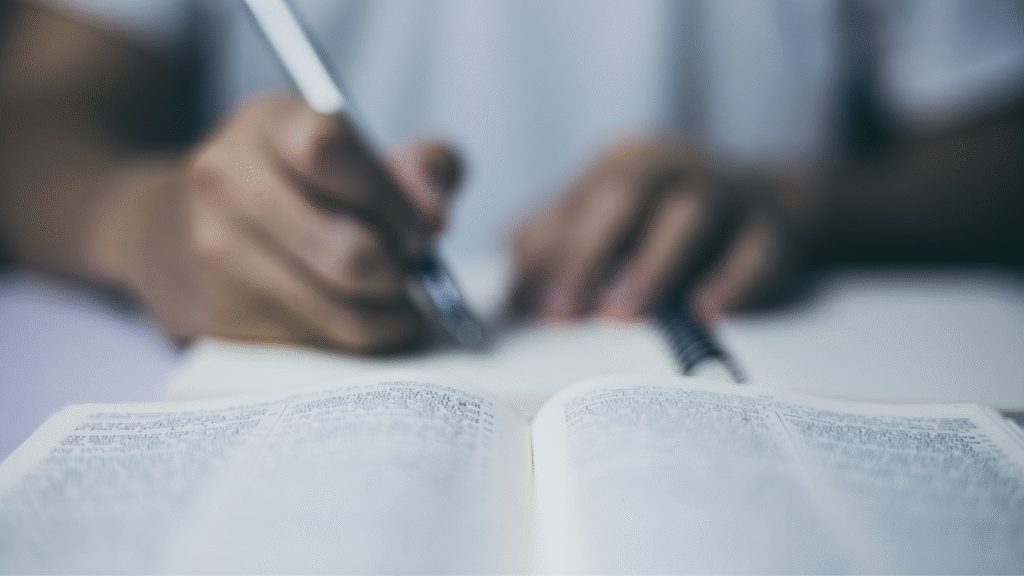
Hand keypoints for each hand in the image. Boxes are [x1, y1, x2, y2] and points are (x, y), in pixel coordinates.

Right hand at [95, 96, 460, 352]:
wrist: (164, 233)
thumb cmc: (287, 189)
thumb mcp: (345, 149)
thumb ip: (417, 167)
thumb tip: (433, 216)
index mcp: (265, 125)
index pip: (330, 148)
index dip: (392, 197)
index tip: (419, 225)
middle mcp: (226, 182)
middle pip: (349, 253)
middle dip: (400, 272)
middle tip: (410, 270)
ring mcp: (214, 255)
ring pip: (342, 313)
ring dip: (389, 314)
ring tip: (393, 297)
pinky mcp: (215, 318)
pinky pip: (318, 344)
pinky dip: (356, 339)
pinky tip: (357, 315)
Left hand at [511, 137, 819, 325]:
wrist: (775, 202)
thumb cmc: (670, 222)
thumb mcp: (610, 224)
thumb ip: (558, 253)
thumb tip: (514, 301)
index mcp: (626, 163)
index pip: (580, 203)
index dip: (551, 254)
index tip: (530, 307)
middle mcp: (674, 167)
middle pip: (627, 195)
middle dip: (589, 252)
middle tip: (566, 310)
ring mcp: (730, 192)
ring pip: (691, 214)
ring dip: (653, 264)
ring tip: (624, 313)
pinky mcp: (776, 226)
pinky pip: (758, 248)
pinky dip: (733, 281)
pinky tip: (706, 313)